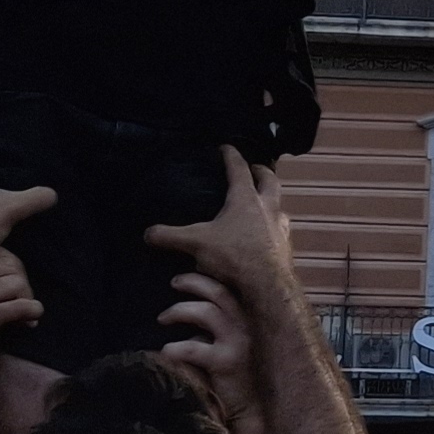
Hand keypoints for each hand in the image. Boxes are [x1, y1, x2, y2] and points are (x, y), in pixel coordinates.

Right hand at [0, 246, 43, 382]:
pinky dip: (33, 312)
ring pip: (18, 282)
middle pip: (11, 264)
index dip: (13, 270)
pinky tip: (28, 324)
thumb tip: (17, 264)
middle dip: (22, 285)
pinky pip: (22, 305)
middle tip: (18, 305)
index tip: (11, 292)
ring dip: (26, 300)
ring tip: (18, 317)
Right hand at [146, 149, 293, 302]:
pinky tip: (266, 234)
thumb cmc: (233, 256)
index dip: (231, 155)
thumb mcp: (196, 244)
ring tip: (261, 203)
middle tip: (254, 168)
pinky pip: (281, 228)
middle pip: (269, 180)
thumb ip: (170, 236)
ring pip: (279, 205)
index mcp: (246, 199)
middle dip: (261, 171)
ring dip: (271, 200)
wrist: (267, 286)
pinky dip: (273, 225)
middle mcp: (268, 207)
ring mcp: (280, 226)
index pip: (239, 168)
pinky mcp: (286, 245)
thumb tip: (147, 233)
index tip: (225, 147)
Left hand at [154, 267, 258, 426]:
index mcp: (251, 318)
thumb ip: (224, 327)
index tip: (191, 274)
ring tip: (163, 318)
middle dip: (193, 282)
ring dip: (179, 311)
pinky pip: (192, 348)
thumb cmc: (241, 376)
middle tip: (174, 283)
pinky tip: (165, 352)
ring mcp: (237, 343)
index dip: (209, 277)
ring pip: (205, 312)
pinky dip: (174, 348)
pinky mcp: (225, 363)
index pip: (231, 287)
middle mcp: (247, 326)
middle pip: (219, 291)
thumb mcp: (238, 344)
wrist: (253, 409)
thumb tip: (196, 311)